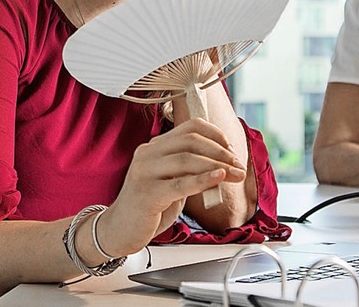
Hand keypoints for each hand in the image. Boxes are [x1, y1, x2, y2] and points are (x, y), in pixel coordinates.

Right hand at [96, 118, 245, 255]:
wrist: (119, 230)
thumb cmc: (150, 206)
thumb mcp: (173, 181)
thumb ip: (192, 170)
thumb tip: (226, 165)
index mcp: (155, 146)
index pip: (190, 127)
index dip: (216, 135)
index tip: (232, 150)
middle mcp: (148, 153)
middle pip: (192, 141)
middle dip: (222, 153)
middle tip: (239, 166)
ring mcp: (144, 172)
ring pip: (188, 159)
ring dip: (218, 166)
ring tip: (236, 175)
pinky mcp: (146, 193)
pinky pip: (180, 183)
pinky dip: (203, 179)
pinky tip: (218, 177)